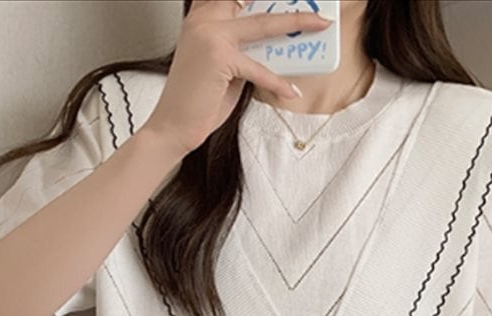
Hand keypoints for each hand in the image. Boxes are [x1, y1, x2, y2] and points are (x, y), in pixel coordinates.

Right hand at [144, 0, 330, 156]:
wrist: (173, 127)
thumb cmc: (197, 100)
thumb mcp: (225, 67)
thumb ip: (244, 49)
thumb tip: (273, 46)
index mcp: (202, 17)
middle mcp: (204, 20)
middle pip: (252, 1)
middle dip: (285, 6)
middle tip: (312, 9)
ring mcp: (210, 35)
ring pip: (263, 24)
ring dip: (296, 23)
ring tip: (319, 25)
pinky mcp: (219, 57)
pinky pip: (259, 68)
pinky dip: (277, 82)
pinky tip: (291, 91)